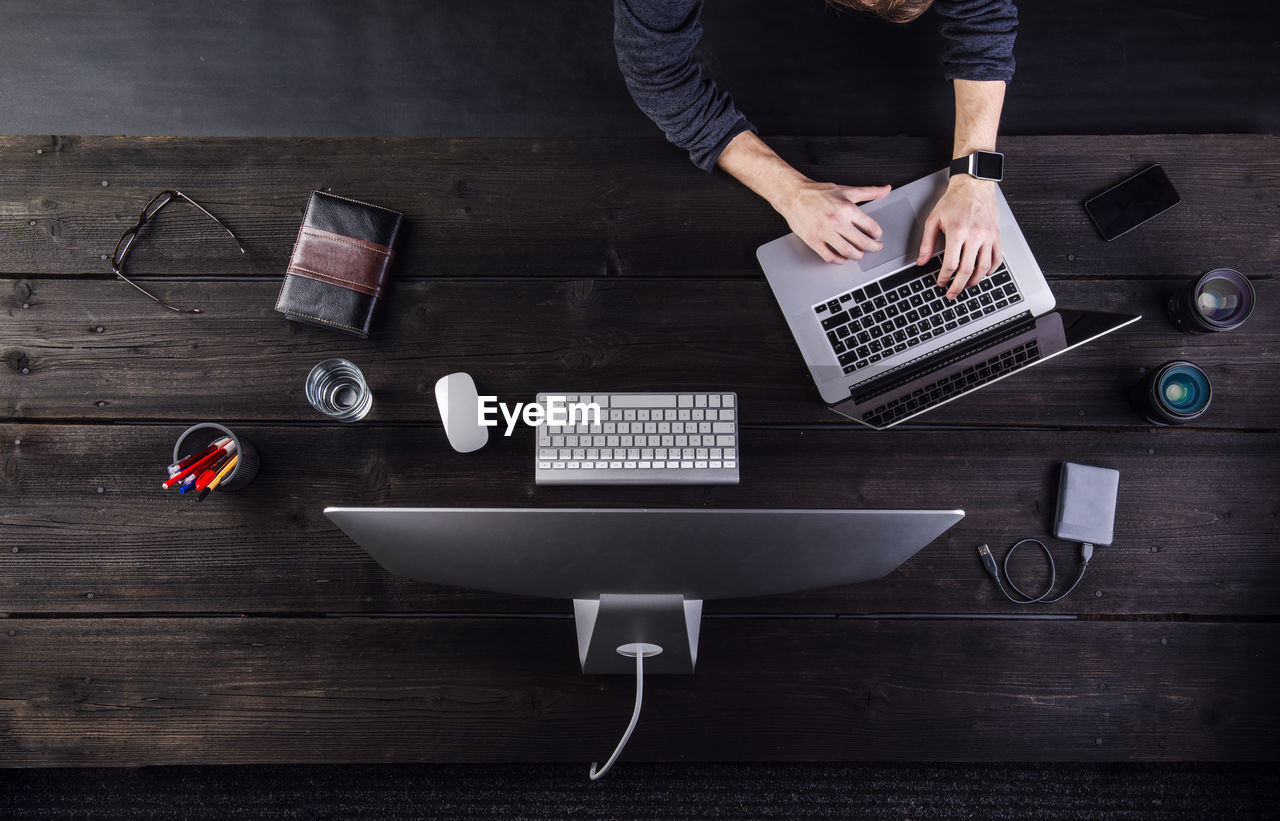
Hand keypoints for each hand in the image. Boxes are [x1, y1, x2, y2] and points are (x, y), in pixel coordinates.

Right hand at [780, 181, 892, 263]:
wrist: (793, 195)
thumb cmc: (817, 193)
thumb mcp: (846, 190)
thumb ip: (869, 191)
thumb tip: (885, 189)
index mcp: (847, 208)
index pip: (871, 227)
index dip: (877, 234)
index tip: (877, 236)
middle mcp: (837, 221)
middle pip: (862, 242)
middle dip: (873, 248)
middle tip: (875, 248)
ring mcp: (825, 232)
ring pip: (847, 252)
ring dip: (857, 256)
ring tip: (859, 254)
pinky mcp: (813, 240)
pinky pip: (829, 257)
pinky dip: (839, 260)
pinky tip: (842, 258)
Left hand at [916, 175, 1002, 298]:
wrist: (974, 185)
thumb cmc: (954, 201)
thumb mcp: (933, 219)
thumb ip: (926, 243)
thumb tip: (921, 262)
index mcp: (957, 231)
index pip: (951, 263)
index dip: (944, 277)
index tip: (940, 282)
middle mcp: (975, 235)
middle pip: (967, 269)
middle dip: (958, 286)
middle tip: (951, 293)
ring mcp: (988, 236)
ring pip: (984, 267)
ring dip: (974, 281)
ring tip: (966, 286)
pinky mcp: (996, 235)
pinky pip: (997, 258)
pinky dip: (990, 270)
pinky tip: (982, 274)